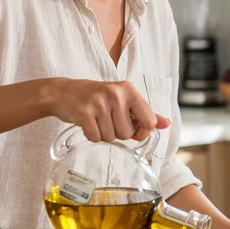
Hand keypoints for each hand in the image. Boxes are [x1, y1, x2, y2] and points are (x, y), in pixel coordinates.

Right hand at [48, 79, 169, 141]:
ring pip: (111, 138)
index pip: (149, 121)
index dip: (142, 132)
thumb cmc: (96, 97)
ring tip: (96, 120)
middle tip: (107, 120)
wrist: (62, 92)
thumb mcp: (122, 99)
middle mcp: (116, 94)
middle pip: (127, 134)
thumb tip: (166, 124)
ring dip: (103, 134)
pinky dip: (91, 136)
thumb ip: (145, 112)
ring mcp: (99, 103)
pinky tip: (87, 124)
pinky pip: (95, 138)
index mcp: (129, 90)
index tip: (134, 130)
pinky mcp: (84, 113)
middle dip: (118, 133)